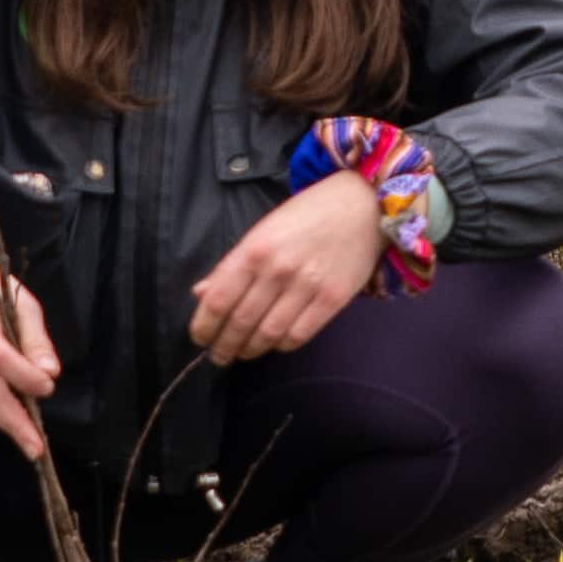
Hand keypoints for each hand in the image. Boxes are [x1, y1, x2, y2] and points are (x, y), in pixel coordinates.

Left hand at [187, 176, 382, 364]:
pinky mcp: (332, 299)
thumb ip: (232, 265)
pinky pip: (298, 335)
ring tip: (243, 353)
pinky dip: (281, 346)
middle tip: (219, 356)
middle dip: (224, 346)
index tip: (200, 338)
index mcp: (254, 249)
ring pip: (268, 334)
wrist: (362, 205)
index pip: (218, 300)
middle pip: (240, 322)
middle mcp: (278, 269)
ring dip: (250, 350)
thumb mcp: (263, 231)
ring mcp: (307, 286)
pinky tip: (274, 343)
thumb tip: (201, 294)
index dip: (203, 326)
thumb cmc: (307, 215)